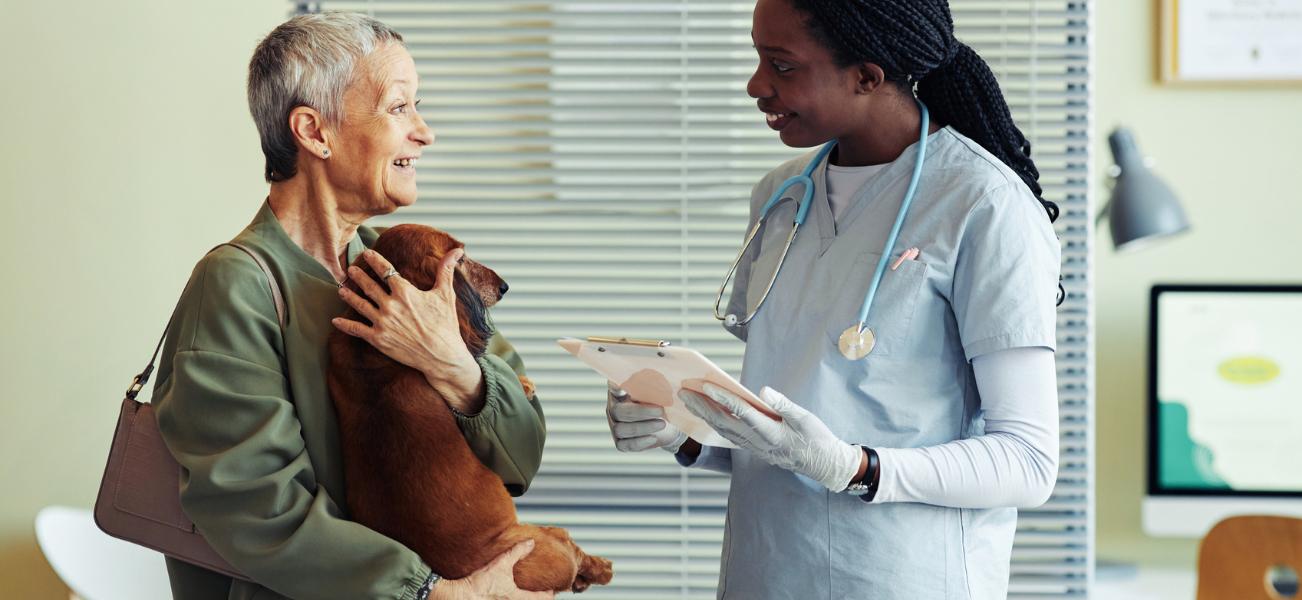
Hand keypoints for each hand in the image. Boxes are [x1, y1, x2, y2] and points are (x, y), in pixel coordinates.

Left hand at [333, 248, 484, 411]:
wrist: (442, 356)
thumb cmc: (445, 325)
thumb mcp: (446, 294)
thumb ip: (446, 270)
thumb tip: (457, 251)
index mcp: (405, 292)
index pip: (385, 271)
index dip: (375, 260)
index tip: (367, 253)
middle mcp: (390, 305)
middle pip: (368, 286)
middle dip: (358, 276)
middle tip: (351, 270)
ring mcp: (382, 322)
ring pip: (360, 305)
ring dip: (349, 296)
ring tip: (342, 289)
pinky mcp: (378, 339)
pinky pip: (357, 329)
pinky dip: (345, 324)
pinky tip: (335, 320)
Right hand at [432, 540, 554, 599]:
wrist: (459, 596)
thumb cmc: (479, 585)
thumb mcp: (500, 564)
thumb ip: (516, 552)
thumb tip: (530, 543)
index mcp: (517, 598)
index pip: (541, 599)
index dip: (549, 593)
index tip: (552, 588)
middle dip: (537, 597)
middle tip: (541, 589)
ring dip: (525, 597)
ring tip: (526, 590)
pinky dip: (513, 597)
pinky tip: (509, 592)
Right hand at [606, 383, 687, 452]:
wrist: (666, 425)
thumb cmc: (659, 402)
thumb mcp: (658, 391)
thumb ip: (654, 382)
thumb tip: (660, 367)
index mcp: (619, 392)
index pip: (613, 387)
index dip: (616, 387)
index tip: (623, 387)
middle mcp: (613, 409)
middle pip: (619, 411)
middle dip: (641, 412)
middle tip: (661, 410)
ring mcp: (615, 427)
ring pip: (622, 429)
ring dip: (644, 427)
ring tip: (662, 424)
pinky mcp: (621, 442)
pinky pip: (626, 444)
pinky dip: (640, 442)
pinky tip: (653, 438)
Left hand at [678, 383, 859, 490]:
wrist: (822, 464)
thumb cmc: (816, 438)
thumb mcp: (805, 418)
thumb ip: (783, 405)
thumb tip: (763, 390)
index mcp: (771, 432)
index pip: (742, 413)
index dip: (723, 399)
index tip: (706, 386)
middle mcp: (758, 442)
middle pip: (723, 423)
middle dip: (702, 407)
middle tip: (684, 393)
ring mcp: (754, 447)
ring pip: (723, 430)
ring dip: (704, 415)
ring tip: (688, 401)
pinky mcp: (754, 449)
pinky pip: (729, 436)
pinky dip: (714, 424)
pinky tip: (705, 415)